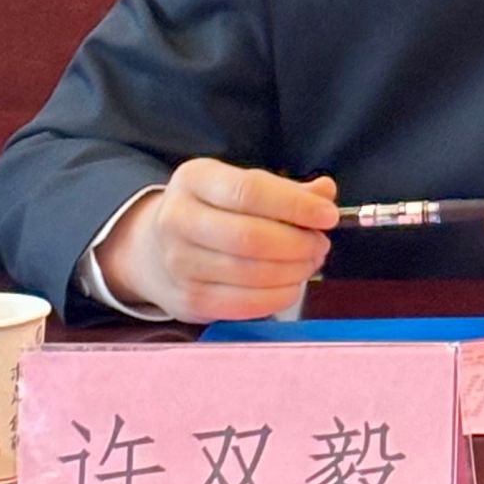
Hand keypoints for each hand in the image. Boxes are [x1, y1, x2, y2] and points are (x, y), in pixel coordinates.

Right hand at [95, 158, 337, 322]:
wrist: (155, 249)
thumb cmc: (214, 212)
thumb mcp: (240, 185)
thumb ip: (285, 189)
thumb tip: (324, 193)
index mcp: (194, 180)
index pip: (249, 191)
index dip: (295, 205)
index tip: (328, 215)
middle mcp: (178, 219)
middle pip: (250, 237)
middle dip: (298, 244)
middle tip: (320, 244)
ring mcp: (180, 264)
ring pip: (251, 274)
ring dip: (294, 271)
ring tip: (308, 262)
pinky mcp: (189, 300)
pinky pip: (245, 304)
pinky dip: (279, 296)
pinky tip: (291, 284)